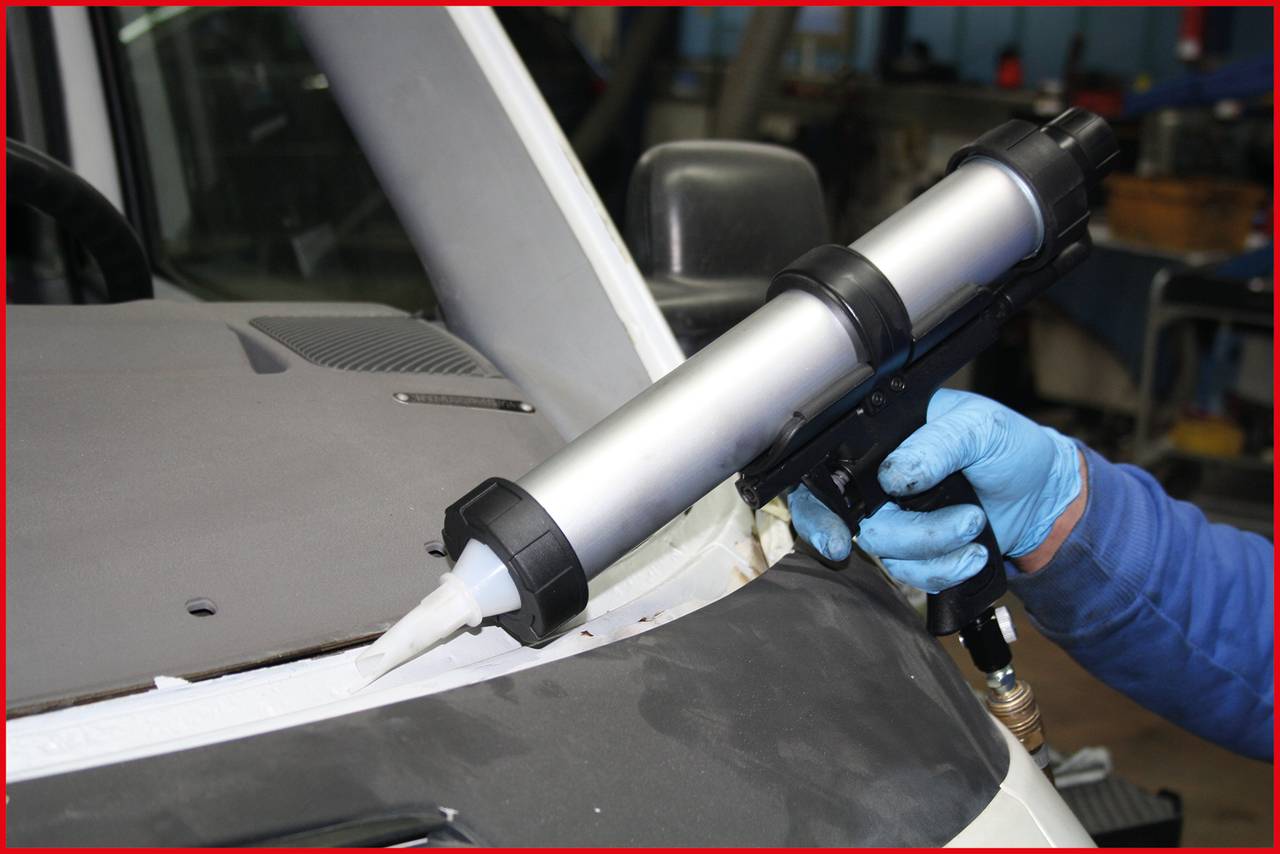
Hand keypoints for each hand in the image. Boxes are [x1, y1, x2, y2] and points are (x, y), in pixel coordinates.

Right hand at [787, 389, 1083, 592]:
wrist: (1044, 495)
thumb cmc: (1008, 448)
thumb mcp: (980, 426)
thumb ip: (938, 443)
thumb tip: (895, 474)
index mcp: (882, 441)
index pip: (828, 471)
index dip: (818, 507)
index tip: (839, 535)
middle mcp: (879, 484)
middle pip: (850, 520)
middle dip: (873, 537)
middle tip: (885, 547)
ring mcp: (899, 522)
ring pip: (886, 551)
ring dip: (933, 545)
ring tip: (974, 523)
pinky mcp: (920, 555)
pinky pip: (914, 575)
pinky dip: (946, 569)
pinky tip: (975, 553)